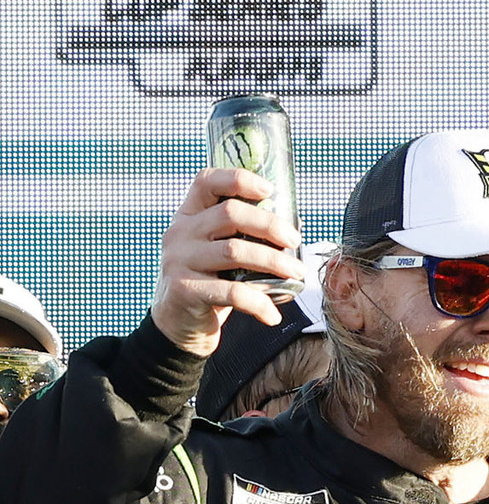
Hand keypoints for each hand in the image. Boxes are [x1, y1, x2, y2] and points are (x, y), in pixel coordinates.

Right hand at [151, 166, 303, 355]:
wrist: (177, 323)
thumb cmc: (211, 280)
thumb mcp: (217, 249)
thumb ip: (242, 233)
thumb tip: (293, 228)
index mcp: (189, 215)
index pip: (206, 182)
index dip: (239, 179)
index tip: (270, 190)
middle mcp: (180, 233)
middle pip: (230, 213)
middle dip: (270, 225)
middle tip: (295, 240)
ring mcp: (179, 261)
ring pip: (234, 251)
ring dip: (274, 261)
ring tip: (296, 273)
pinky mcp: (184, 290)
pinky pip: (231, 292)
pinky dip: (259, 304)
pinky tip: (272, 315)